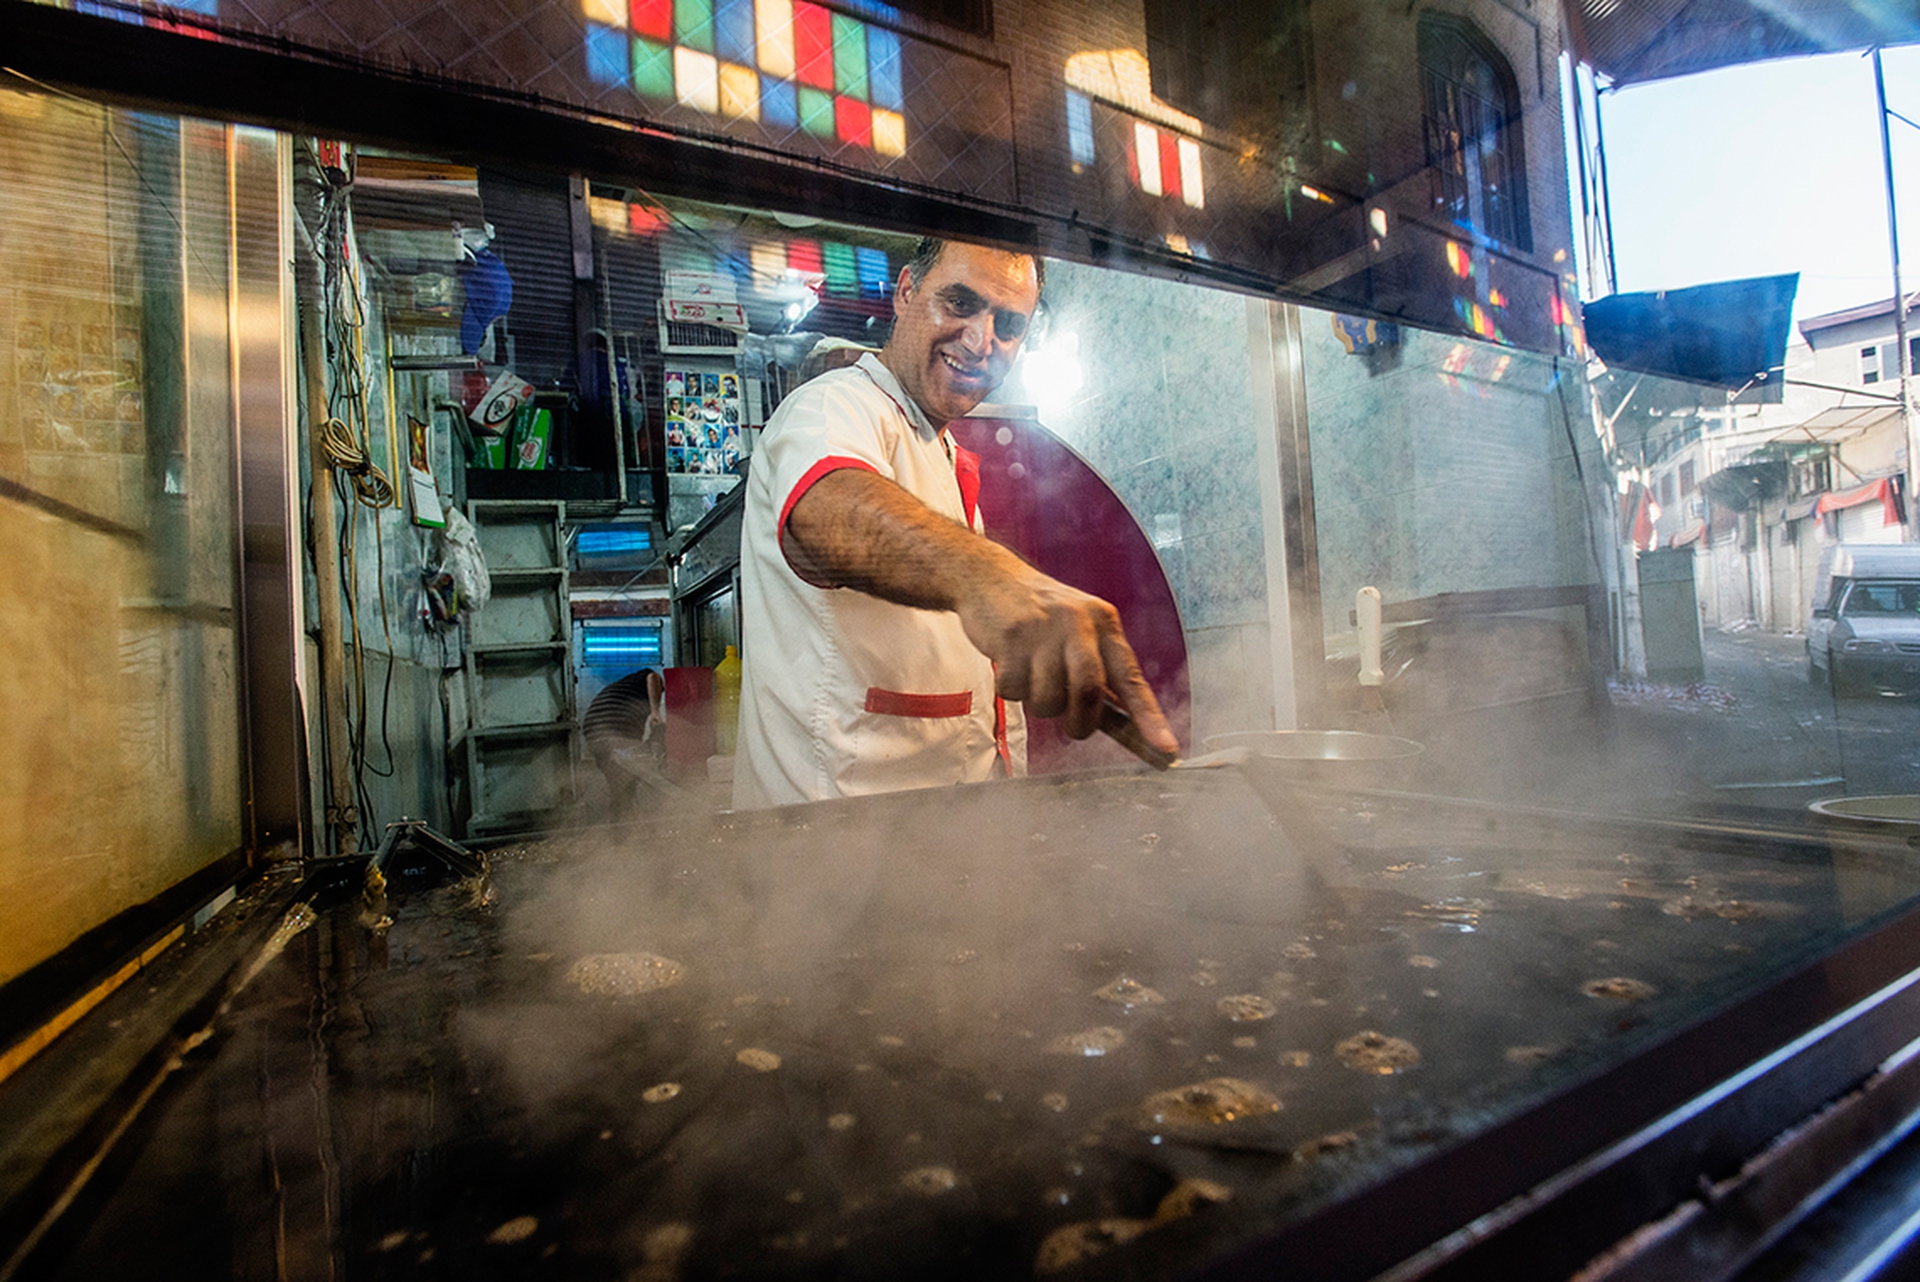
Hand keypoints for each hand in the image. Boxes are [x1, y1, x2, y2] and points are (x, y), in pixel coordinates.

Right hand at [785, 468, 1176, 753]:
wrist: (988, 577)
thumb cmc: (1042, 619)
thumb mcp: (1079, 635)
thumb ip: (1103, 679)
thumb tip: (1135, 730)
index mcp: (1104, 624)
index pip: (1131, 679)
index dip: (1149, 719)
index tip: (1168, 752)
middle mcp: (1078, 623)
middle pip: (1089, 691)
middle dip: (1081, 721)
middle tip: (1074, 729)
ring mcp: (1043, 629)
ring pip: (1049, 698)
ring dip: (1041, 705)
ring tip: (1033, 679)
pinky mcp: (1010, 636)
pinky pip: (1014, 690)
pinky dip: (1012, 690)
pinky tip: (1009, 664)